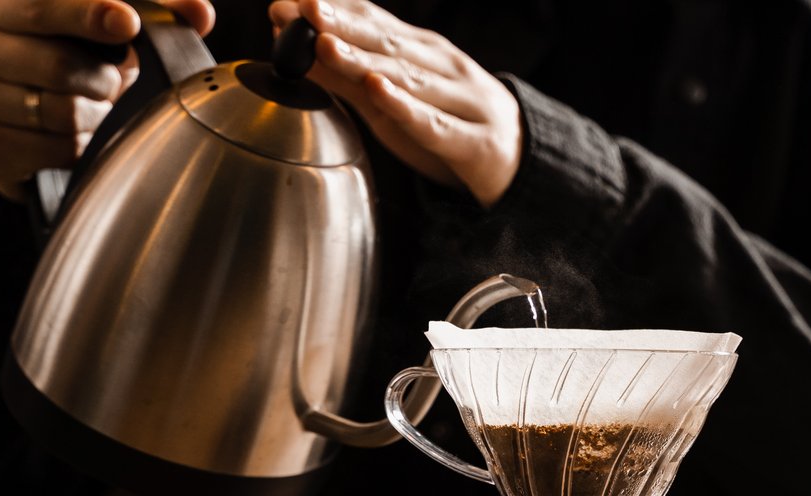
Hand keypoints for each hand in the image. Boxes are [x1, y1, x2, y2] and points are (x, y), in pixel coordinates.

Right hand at [0, 0, 215, 201]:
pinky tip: (79, 137)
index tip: (126, 23)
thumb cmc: (69, 54)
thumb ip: (153, 7)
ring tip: (97, 107)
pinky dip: (79, 149)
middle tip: (119, 81)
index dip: (87, 12)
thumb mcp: (108, 23)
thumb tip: (199, 13)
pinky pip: (51, 151)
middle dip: (106, 79)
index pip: (42, 3)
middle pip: (57, 65)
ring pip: (58, 113)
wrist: (20, 116)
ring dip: (96, 116)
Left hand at [268, 0, 521, 207]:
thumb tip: (298, 54)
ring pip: (407, 78)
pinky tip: (379, 91)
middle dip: (342, 24)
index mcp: (423, 52)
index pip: (374, 21)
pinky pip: (435, 124)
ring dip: (364, 59)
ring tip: (326, 44)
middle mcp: (443, 68)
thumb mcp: (394, 102)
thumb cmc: (452, 127)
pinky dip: (405, 107)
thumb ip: (349, 80)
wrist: (522, 165)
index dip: (334, 9)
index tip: (289, 2)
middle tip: (302, 9)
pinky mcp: (473, 143)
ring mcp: (462, 102)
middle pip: (386, 43)